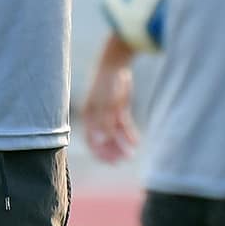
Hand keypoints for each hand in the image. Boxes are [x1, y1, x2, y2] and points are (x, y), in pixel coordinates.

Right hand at [81, 45, 138, 162]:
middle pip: (103, 140)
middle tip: (124, 159)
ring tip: (131, 153)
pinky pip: (123, 125)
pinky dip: (129, 134)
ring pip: (114, 134)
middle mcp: (97, 117)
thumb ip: (103, 123)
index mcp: (88, 117)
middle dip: (112, 151)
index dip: (100, 153)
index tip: (111, 162)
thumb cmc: (106, 83)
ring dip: (122, 144)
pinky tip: (136, 141)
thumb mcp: (105, 105)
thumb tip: (101, 141)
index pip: (91, 141)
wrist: (115, 63)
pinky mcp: (119, 108)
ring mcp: (108, 113)